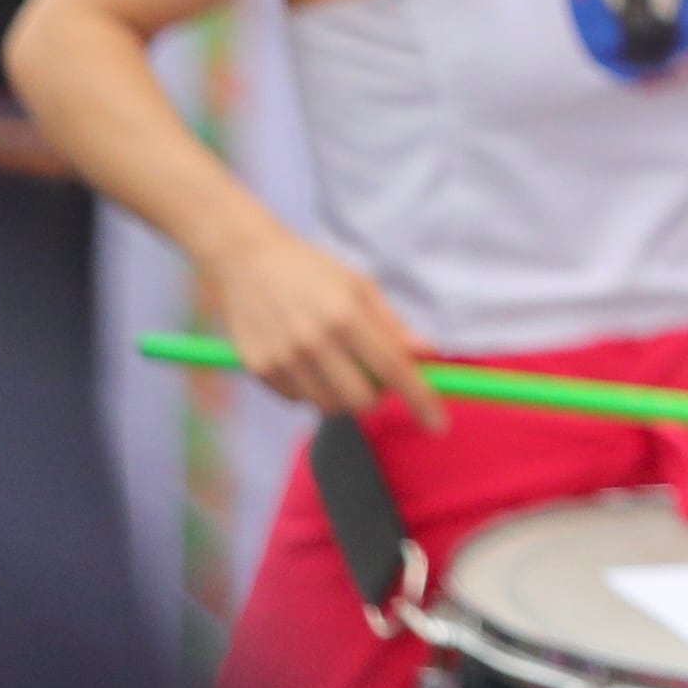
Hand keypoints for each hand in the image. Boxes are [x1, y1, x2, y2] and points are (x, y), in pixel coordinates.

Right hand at [204, 222, 442, 425]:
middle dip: (377, 396)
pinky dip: (312, 390)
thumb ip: (393, 325)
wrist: (247, 262)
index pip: (393, 369)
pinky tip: (306, 361)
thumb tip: (429, 355)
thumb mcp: (360, 287)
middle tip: (375, 375)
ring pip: (329, 406)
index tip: (440, 425)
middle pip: (361, 401)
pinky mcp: (259, 370)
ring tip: (337, 362)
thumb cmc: (314, 272)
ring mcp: (283, 359)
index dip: (420, 399)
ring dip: (343, 395)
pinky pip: (298, 401)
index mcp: (346, 316)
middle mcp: (313, 342)